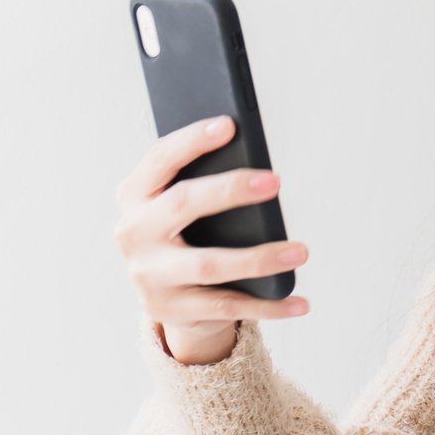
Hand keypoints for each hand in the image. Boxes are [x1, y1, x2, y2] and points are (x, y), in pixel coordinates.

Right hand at [112, 114, 310, 363]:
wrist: (166, 296)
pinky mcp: (169, 310)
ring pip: (210, 265)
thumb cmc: (185, 233)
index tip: (229, 124)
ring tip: (301, 250)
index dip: (191, 141)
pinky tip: (301, 302)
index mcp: (134, 196)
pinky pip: (227, 307)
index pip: (160, 160)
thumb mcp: (182, 206)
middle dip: (230, 190)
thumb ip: (203, 183)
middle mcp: (133, 234)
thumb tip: (259, 170)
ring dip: (260, 258)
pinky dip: (269, 306)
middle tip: (275, 181)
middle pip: (182, 205)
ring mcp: (148, 276)